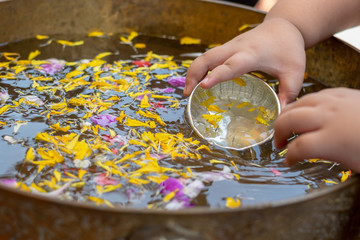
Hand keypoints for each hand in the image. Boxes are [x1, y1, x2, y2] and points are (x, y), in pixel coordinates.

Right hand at [184, 18, 305, 106]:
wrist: (283, 26)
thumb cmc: (289, 49)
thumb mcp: (295, 72)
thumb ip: (288, 94)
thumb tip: (281, 116)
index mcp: (251, 54)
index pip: (230, 65)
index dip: (216, 75)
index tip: (202, 86)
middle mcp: (236, 49)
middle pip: (207, 58)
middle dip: (194, 74)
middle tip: (187, 95)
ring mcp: (229, 47)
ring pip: (204, 57)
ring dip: (193, 72)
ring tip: (188, 92)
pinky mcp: (227, 49)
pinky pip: (208, 58)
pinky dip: (199, 69)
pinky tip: (198, 83)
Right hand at [274, 88, 359, 171]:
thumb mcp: (353, 163)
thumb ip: (324, 155)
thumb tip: (305, 153)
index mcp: (331, 140)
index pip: (297, 147)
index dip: (289, 156)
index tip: (288, 161)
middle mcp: (328, 117)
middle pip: (289, 120)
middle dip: (278, 132)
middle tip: (278, 143)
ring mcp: (334, 102)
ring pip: (299, 104)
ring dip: (287, 115)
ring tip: (285, 125)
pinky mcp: (342, 93)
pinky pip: (315, 95)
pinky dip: (304, 104)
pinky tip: (306, 110)